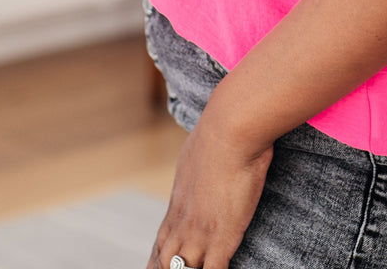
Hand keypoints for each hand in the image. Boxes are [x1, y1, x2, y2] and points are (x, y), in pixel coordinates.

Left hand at [146, 105, 273, 268]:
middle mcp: (183, 222)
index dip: (157, 260)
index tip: (156, 266)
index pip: (161, 241)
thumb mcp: (196, 154)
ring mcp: (200, 233)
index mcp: (177, 203)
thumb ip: (195, 168)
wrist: (230, 131)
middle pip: (165, 262)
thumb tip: (198, 162)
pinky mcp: (221, 238)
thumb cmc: (217, 134)